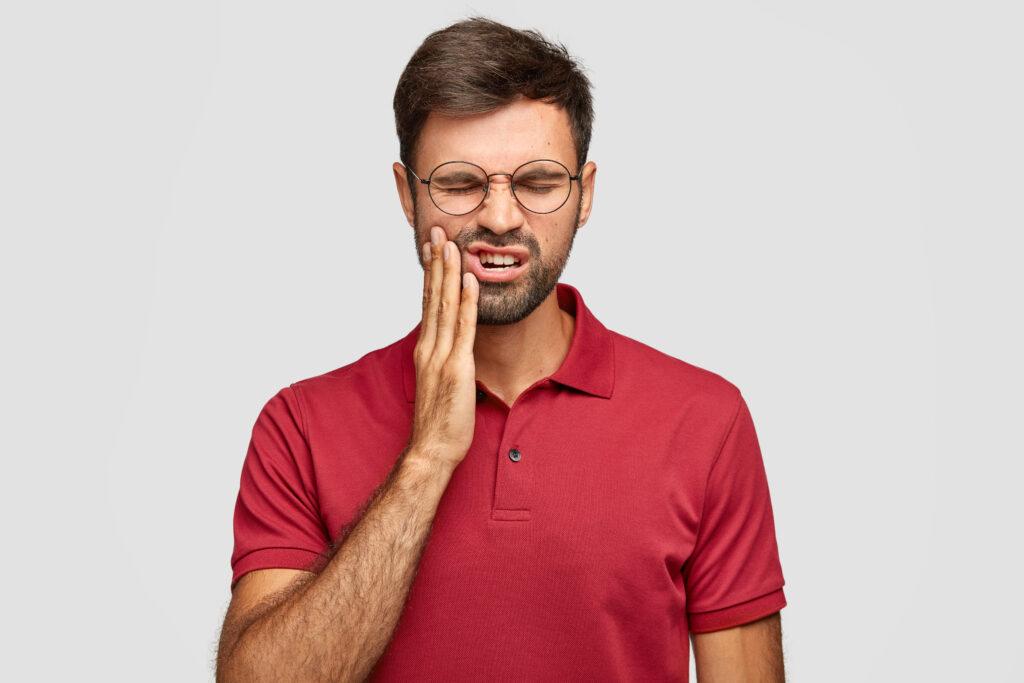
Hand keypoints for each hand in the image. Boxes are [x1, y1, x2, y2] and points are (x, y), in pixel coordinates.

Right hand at [407, 226, 478, 468]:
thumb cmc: (438, 423)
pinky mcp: (457, 368)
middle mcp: (429, 347)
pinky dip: (466, 302)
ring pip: (444, 305)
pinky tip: (469, 280)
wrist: (431, 450)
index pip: (427, 302)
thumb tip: (453, 350)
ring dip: (449, 272)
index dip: (430, 273)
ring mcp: (441, 356)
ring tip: (451, 244)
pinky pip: (463, 328)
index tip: (432, 248)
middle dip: (436, 262)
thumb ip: (444, 362)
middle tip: (437, 231)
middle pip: (432, 296)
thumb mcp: (439, 385)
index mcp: (425, 349)